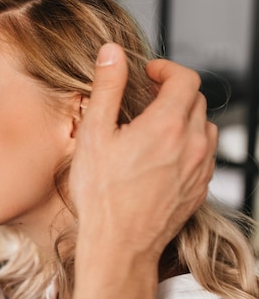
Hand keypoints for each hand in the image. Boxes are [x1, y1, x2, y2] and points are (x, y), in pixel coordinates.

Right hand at [55, 43, 217, 298]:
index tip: (148, 73)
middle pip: (197, 100)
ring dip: (184, 118)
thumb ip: (107, 88)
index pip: (186, 79)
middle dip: (173, 91)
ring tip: (155, 127)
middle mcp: (193, 144)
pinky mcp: (199, 189)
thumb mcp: (94, 135)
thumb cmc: (101, 193)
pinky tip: (162, 156)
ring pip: (205, 127)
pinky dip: (188, 144)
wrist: (119, 245)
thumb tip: (112, 53)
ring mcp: (201, 169)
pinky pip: (204, 154)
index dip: (167, 69)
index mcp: (167, 125)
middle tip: (146, 97)